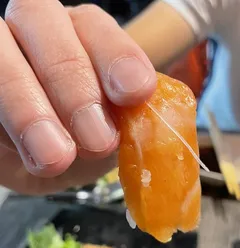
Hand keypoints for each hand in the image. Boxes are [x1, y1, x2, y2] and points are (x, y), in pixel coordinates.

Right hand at [0, 0, 156, 193]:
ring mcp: (3, 56)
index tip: (135, 92)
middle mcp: (40, 33)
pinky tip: (31, 156)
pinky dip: (7, 131)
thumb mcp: (122, 125)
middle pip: (43, 29)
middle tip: (98, 141)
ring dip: (31, 111)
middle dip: (75, 89)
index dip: (116, 56)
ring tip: (57, 157)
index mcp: (84, 36)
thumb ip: (136, 116)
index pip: (98, 28)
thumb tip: (157, 124)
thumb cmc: (95, 135)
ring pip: (3, 63)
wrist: (56, 159)